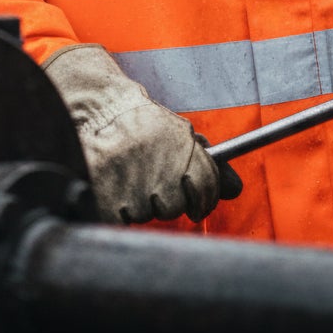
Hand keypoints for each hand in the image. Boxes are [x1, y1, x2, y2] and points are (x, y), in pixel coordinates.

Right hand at [45, 43, 241, 222]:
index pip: (205, 191)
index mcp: (183, 152)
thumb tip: (236, 190)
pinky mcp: (106, 204)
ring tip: (126, 175)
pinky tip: (112, 185)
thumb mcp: (180, 135)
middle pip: (173, 208)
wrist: (97, 111)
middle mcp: (160, 172)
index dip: (202, 199)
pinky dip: (116, 209)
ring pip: (145, 215)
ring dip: (138, 202)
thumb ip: (210, 165)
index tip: (195, 203)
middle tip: (149, 178)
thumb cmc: (142, 125)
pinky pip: (120, 220)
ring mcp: (132, 190)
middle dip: (164, 198)